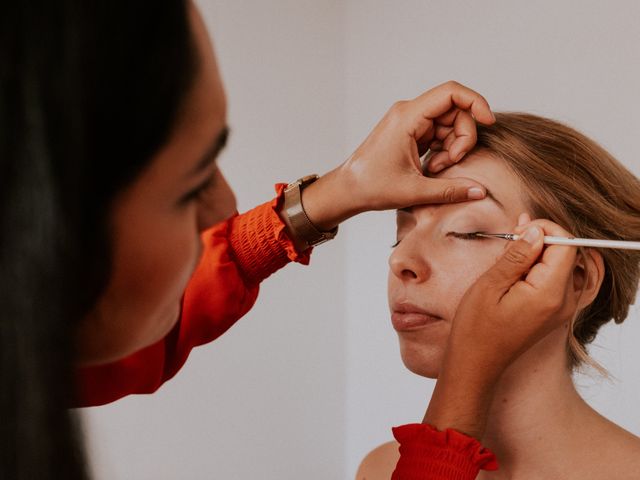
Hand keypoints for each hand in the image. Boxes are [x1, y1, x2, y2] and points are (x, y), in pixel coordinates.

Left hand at [300, 81, 495, 230]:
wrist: (347, 190)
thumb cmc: (372, 187)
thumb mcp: (414, 191)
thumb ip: (451, 190)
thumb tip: (480, 192)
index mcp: (407, 117)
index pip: (450, 93)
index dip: (475, 103)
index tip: (488, 122)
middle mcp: (408, 113)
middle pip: (454, 111)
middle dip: (462, 137)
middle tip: (451, 163)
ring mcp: (410, 122)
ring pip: (449, 124)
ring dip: (452, 146)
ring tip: (435, 169)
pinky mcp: (411, 132)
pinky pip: (439, 133)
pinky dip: (442, 150)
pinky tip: (431, 168)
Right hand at [424, 215, 578, 437]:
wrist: (476, 363)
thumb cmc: (476, 328)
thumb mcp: (490, 284)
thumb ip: (517, 256)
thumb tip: (536, 231)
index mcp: (549, 294)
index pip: (567, 246)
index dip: (546, 230)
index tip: (519, 230)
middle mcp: (563, 302)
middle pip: (568, 254)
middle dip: (543, 239)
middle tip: (512, 237)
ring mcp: (561, 309)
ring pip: (563, 265)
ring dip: (540, 253)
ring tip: (510, 253)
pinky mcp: (553, 312)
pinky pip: (557, 280)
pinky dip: (540, 267)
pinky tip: (515, 267)